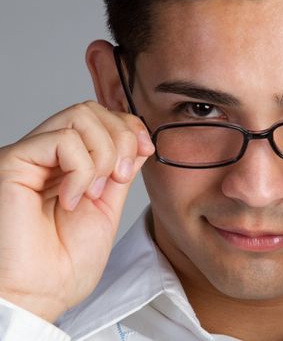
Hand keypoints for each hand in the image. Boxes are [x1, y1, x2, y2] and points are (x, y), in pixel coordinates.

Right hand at [0, 101, 153, 321]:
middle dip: (121, 139)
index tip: (146, 148)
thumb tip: (137, 139)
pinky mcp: (14, 162)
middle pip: (92, 110)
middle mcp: (48, 155)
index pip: (101, 118)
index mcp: (69, 164)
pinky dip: (81, 170)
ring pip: (80, 115)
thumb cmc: (66, 263)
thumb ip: (120, 170)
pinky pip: (63, 140)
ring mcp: (31, 157)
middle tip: (120, 177)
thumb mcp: (108, 206)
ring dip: (104, 155)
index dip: (129, 126)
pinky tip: (70, 199)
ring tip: (94, 192)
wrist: (41, 294)